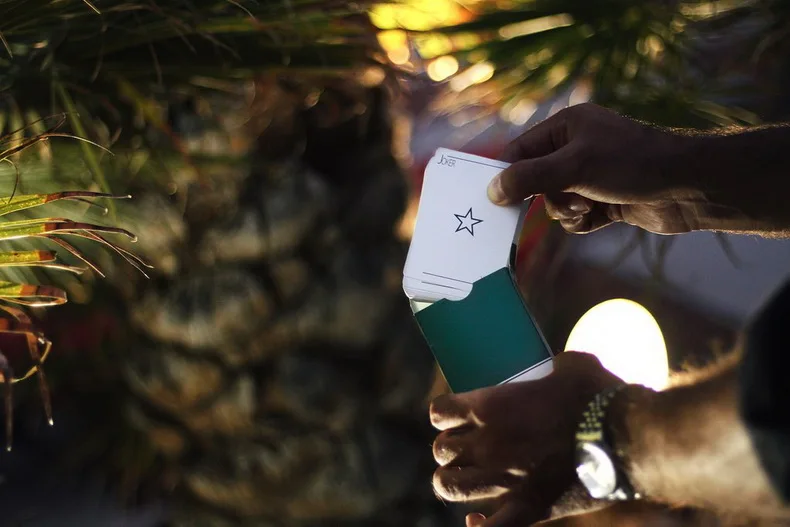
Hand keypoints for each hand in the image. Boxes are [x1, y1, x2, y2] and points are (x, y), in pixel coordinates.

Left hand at [430, 352, 622, 525]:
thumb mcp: (570, 365)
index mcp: (489, 407)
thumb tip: (553, 371)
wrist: (626, 439)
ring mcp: (503, 480)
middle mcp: (487, 444)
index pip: (440, 412)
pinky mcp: (527, 509)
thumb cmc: (597, 395)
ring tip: (466, 476)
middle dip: (449, 447)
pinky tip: (477, 521)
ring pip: (450, 487)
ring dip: (452, 480)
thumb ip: (549, 368)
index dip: (444, 413)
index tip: (455, 414)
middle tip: (466, 444)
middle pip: (441, 451)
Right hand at [487, 103, 713, 234]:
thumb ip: (529, 177)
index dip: (506, 174)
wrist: (688, 187)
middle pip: (535, 180)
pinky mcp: (605, 201)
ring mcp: (591, 177)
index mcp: (567, 127)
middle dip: (544, 196)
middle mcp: (577, 149)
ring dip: (565, 210)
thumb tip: (492, 190)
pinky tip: (599, 217)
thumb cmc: (631, 164)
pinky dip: (581, 222)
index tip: (492, 198)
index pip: (521, 150)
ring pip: (554, 202)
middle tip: (556, 200)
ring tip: (587, 207)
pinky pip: (575, 217)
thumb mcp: (573, 166)